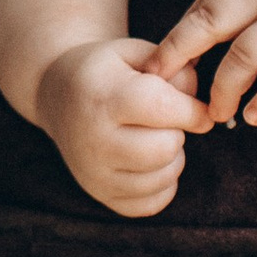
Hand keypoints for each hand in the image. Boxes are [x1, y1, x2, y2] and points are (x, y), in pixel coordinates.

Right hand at [37, 33, 209, 218]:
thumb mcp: (134, 53)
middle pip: (165, 148)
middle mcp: (94, 139)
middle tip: (167, 122)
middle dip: (178, 133)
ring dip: (172, 158)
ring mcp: (95, 173)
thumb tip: (198, 100)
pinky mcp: (100, 195)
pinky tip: (150, 162)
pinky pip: (151, 203)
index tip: (198, 108)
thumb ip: (172, 68)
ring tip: (156, 138)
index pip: (161, 108)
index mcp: (102, 97)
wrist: (57, 95)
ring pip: (163, 178)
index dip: (192, 110)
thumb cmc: (106, 71)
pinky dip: (162, 184)